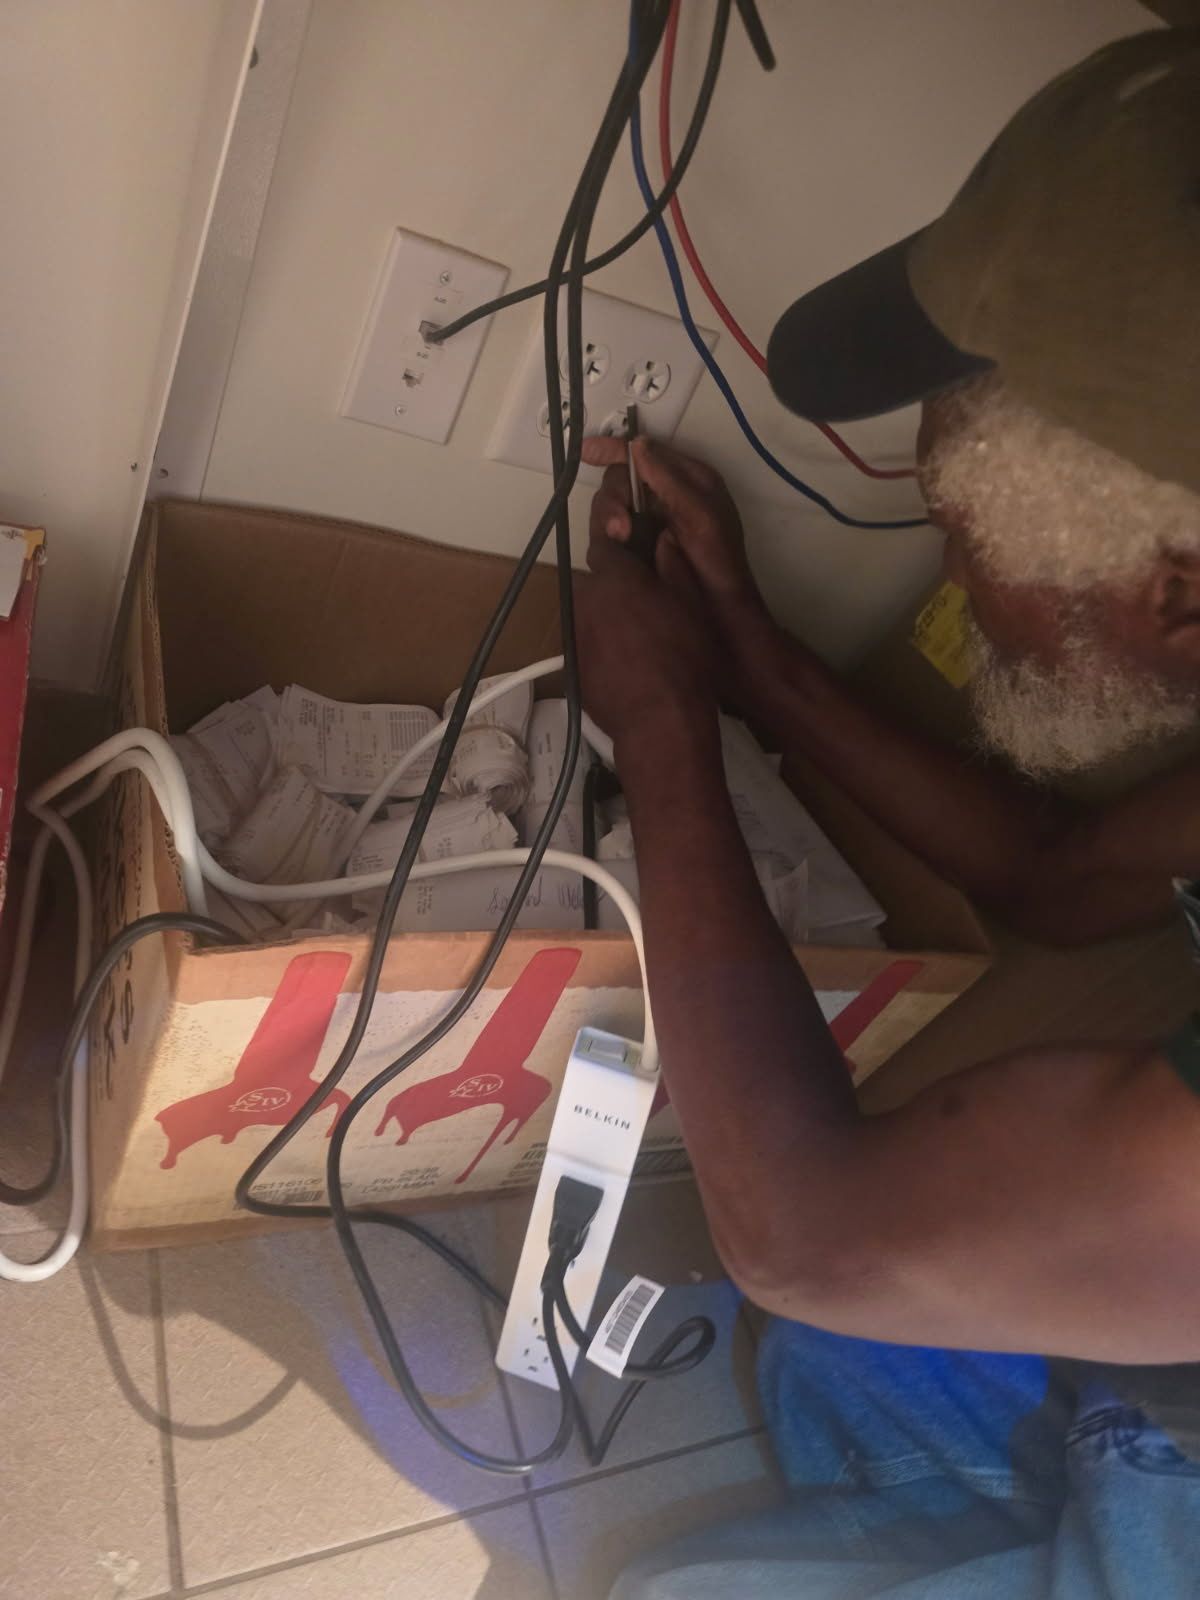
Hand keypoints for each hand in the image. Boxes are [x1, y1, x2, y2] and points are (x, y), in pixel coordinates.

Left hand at [573, 533, 718, 752]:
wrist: (659, 722)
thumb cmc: (683, 659)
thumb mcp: (691, 605)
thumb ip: (674, 567)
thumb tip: (664, 541)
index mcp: (616, 579)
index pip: (604, 548)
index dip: (620, 552)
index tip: (634, 562)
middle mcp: (586, 602)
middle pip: (591, 584)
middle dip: (610, 589)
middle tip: (640, 607)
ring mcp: (575, 636)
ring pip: (586, 616)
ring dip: (604, 620)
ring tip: (634, 641)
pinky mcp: (572, 666)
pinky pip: (585, 646)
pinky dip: (600, 649)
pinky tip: (624, 666)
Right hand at [581, 436, 767, 626]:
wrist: (719, 608)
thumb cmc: (719, 560)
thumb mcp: (700, 513)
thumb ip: (670, 479)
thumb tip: (638, 445)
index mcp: (686, 479)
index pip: (643, 453)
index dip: (613, 449)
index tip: (586, 451)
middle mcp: (664, 496)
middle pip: (620, 481)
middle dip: (614, 499)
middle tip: (620, 528)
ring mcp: (649, 521)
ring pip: (610, 507)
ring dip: (608, 519)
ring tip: (621, 540)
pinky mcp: (637, 546)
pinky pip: (608, 534)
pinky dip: (606, 540)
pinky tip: (618, 551)